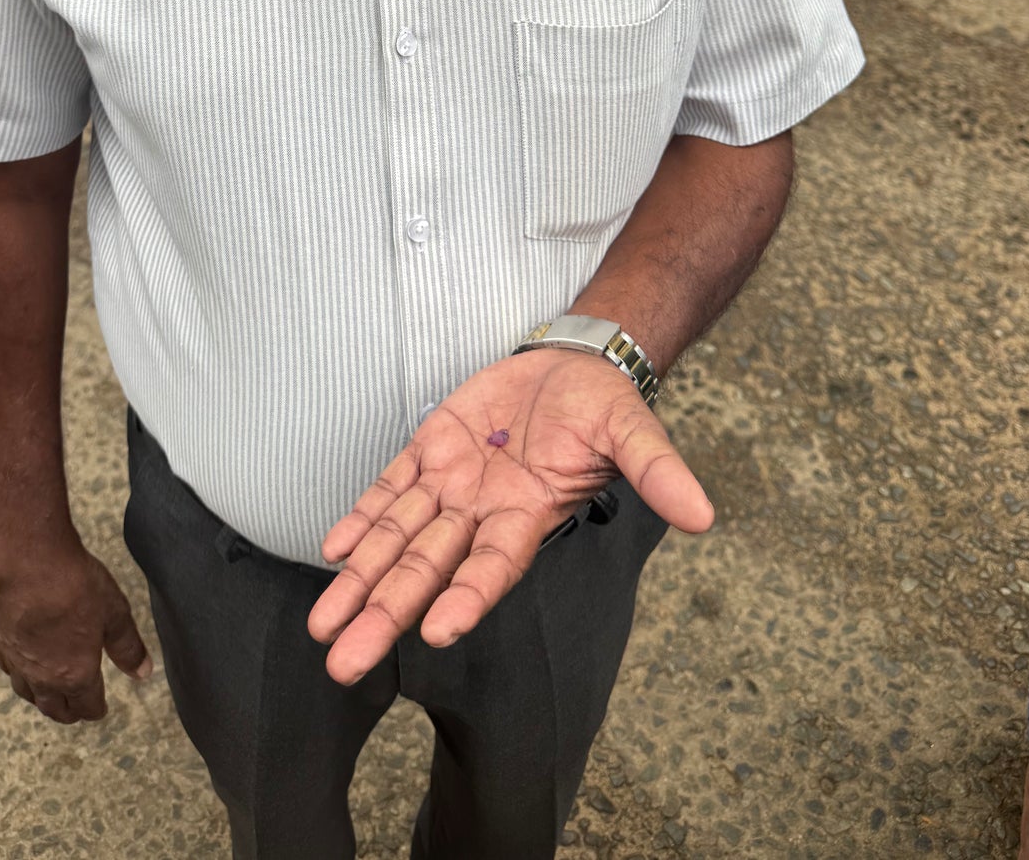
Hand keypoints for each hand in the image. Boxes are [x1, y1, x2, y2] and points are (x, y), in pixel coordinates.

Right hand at [0, 537, 150, 722]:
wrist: (27, 565)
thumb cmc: (77, 587)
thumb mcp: (115, 614)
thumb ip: (127, 647)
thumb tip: (143, 673)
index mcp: (76, 676)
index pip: (87, 707)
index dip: (97, 710)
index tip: (101, 709)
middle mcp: (44, 679)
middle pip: (55, 710)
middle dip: (69, 712)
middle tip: (77, 709)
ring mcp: (19, 664)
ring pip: (29, 695)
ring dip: (42, 699)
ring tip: (51, 694)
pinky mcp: (1, 645)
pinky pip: (10, 672)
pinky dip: (20, 676)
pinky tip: (23, 666)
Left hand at [308, 350, 713, 684]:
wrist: (572, 364)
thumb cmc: (603, 407)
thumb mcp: (635, 431)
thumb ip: (660, 473)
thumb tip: (704, 515)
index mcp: (528, 516)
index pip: (493, 565)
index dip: (467, 596)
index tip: (439, 632)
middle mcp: (483, 510)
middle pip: (426, 570)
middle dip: (384, 615)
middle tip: (344, 664)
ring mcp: (452, 482)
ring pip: (396, 539)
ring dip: (358, 581)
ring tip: (323, 629)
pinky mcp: (431, 448)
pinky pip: (388, 489)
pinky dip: (361, 517)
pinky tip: (334, 550)